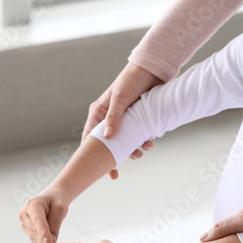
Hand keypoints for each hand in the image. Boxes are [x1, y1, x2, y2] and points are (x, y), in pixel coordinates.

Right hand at [19, 189, 68, 242]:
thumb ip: (55, 224)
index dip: (44, 234)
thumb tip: (51, 242)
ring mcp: (24, 222)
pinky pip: (34, 240)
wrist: (52, 196)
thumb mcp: (61, 209)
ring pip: (34, 238)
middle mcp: (25, 213)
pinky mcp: (27, 229)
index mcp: (33, 204)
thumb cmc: (58, 200)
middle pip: (36, 232)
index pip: (38, 221)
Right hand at [83, 62, 162, 179]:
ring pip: (123, 142)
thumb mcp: (120, 98)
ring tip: (141, 152)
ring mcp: (124, 120)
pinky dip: (142, 142)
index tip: (93, 168)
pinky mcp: (137, 120)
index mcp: (99, 111)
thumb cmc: (132, 79)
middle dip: (113, 157)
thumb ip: (114, 116)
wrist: (153, 69)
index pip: (89, 136)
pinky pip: (136, 136)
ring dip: (131, 150)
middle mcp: (109, 117)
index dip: (90, 153)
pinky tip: (149, 143)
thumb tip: (107, 137)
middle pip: (107, 143)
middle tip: (116, 173)